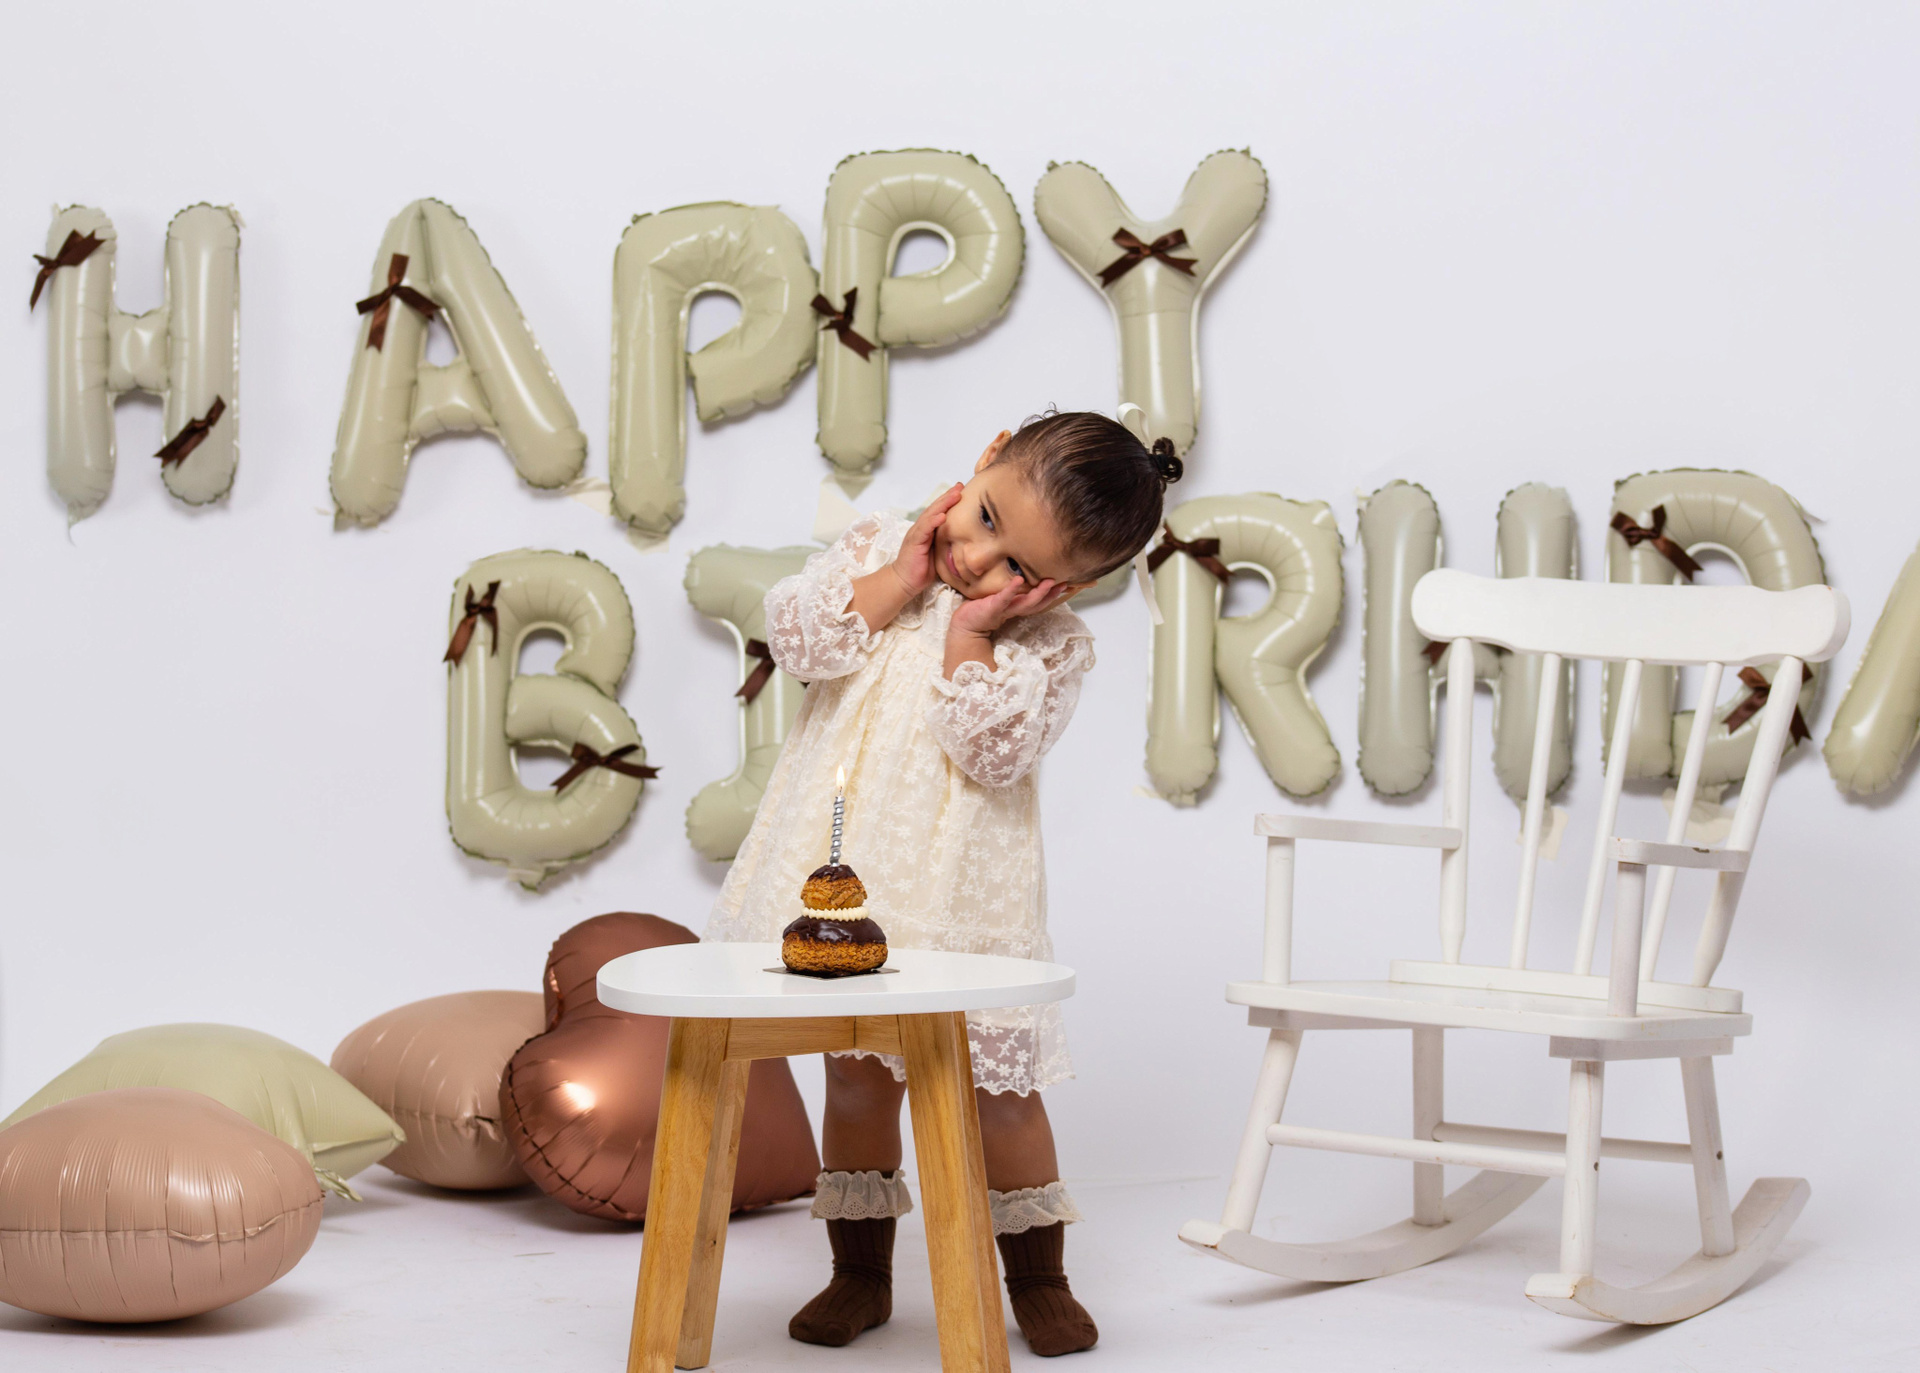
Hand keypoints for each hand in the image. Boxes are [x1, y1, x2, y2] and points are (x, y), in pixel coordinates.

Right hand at [888, 483, 963, 596]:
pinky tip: (942, 515)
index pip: (939, 511)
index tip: (963, 489)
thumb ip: (947, 542)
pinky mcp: (914, 542)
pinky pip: (924, 529)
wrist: (905, 581)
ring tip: (955, 495)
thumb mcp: (938, 552)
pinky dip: (933, 521)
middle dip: (948, 496)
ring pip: (931, 514)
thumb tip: (966, 539)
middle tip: (961, 485)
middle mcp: (921, 528)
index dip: (950, 500)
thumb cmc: (922, 569)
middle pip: (935, 508)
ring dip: (943, 504)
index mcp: (927, 529)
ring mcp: (916, 533)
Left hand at [950, 576, 1065, 639]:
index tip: (1065, 585)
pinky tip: (1019, 580)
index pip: (1037, 602)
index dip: (1051, 595)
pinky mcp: (992, 606)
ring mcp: (1004, 609)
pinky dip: (1011, 590)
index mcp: (1016, 608)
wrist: (963, 625)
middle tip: (1065, 584)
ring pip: (1025, 603)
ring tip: (1049, 582)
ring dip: (1038, 593)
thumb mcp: (998, 600)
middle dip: (1051, 594)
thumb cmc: (980, 611)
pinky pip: (1004, 598)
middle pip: (1036, 604)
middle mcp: (1013, 610)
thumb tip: (1019, 577)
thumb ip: (1009, 593)